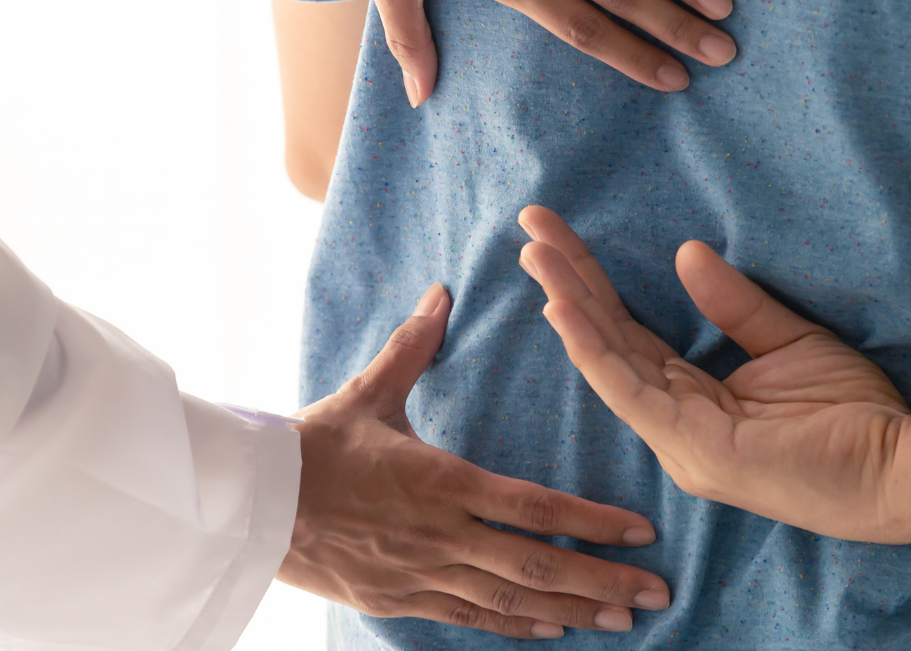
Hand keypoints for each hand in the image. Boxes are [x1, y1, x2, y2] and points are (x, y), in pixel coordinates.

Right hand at [279, 283, 673, 636]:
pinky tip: (553, 629)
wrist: (251, 504)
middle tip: (659, 594)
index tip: (642, 531)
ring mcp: (422, 575)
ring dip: (572, 610)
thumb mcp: (367, 391)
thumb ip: (412, 345)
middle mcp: (441, 535)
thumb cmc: (313, 444)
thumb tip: (442, 292)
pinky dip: (516, 626)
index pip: (533, 506)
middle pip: (536, 565)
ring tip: (622, 620)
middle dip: (603, 581)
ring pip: (511, 601)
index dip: (592, 522)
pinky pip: (470, 618)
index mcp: (441, 480)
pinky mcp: (401, 600)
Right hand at [516, 207, 910, 544]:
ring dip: (569, 304)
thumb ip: (736, 304)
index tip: (558, 234)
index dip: (593, 284)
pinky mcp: (695, 448)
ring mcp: (680, 441)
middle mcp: (675, 424)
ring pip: (608, 360)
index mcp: (694, 402)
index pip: (629, 333)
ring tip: (536, 256)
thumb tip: (685, 251)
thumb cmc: (857, 415)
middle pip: (608, 340)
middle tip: (528, 229)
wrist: (905, 468)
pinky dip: (592, 349)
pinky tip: (565, 310)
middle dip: (565, 282)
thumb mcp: (790, 341)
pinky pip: (630, 390)